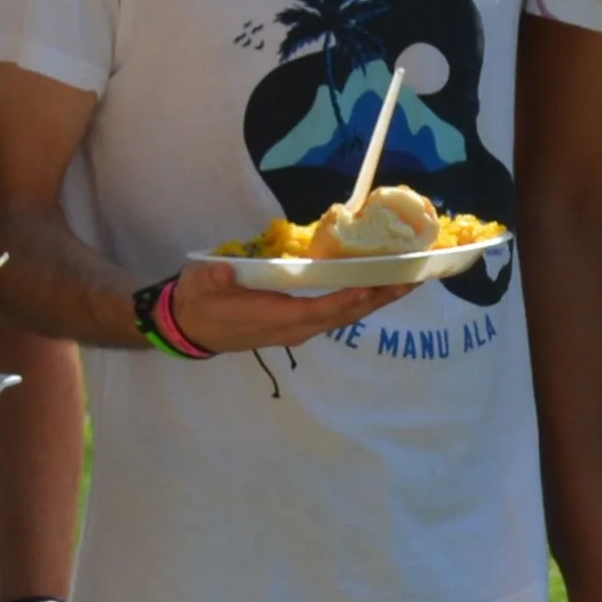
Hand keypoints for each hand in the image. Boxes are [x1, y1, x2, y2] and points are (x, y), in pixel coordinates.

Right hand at [159, 267, 405, 354]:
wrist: (189, 326)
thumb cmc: (198, 302)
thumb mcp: (199, 286)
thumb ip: (212, 279)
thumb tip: (221, 273)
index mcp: (274, 317)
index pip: (319, 310)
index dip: (346, 299)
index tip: (373, 284)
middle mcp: (293, 328)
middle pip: (344, 315)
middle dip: (378, 298)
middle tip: (411, 280)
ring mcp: (297, 328)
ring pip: (344, 316)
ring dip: (375, 300)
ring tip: (405, 282)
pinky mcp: (297, 323)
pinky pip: (336, 313)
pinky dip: (359, 300)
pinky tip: (376, 286)